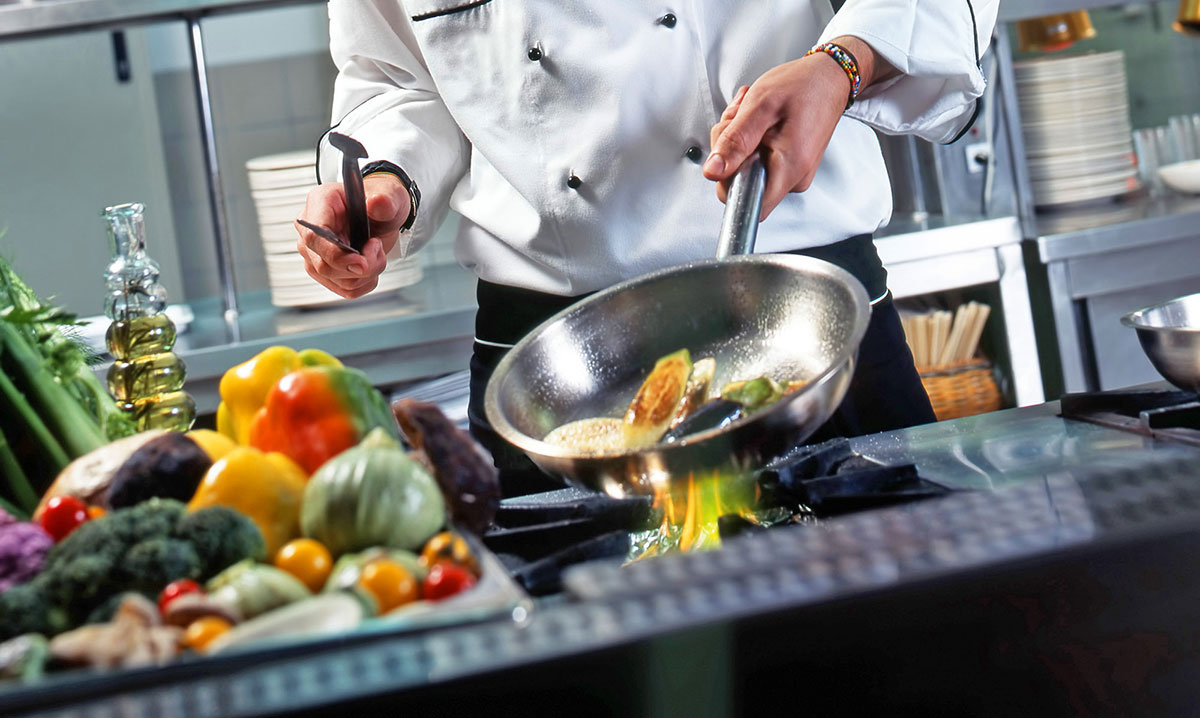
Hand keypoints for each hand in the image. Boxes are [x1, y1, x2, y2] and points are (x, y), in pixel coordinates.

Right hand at [294, 173, 410, 298]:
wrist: (382, 215)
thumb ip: (386, 201)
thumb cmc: (380, 202)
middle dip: (360, 265)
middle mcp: (310, 230)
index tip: (362, 261)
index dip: (336, 255)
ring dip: (367, 273)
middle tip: (377, 247)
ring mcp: (314, 253)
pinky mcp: (324, 272)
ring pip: (337, 280)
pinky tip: (371, 264)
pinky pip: (346, 289)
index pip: (314, 237)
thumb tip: (377, 203)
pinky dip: (365, 282)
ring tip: (376, 251)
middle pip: (324, 265)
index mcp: (320, 203)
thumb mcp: (390, 195)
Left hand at [703, 36, 889, 219]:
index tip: (730, 151)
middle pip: (741, 183)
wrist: (829, 77)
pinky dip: (750, 139)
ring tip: (750, 113)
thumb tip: (713, 171)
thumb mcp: (760, 107)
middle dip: (729, 149)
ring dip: (738, 139)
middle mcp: (794, 178)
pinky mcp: (789, 165)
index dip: (728, 180)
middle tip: (739, 119)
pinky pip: (757, 160)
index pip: (746, 203)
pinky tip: (757, 119)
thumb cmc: (803, 86)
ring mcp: (792, 173)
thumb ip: (734, 141)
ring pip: (746, 169)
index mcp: (789, 168)